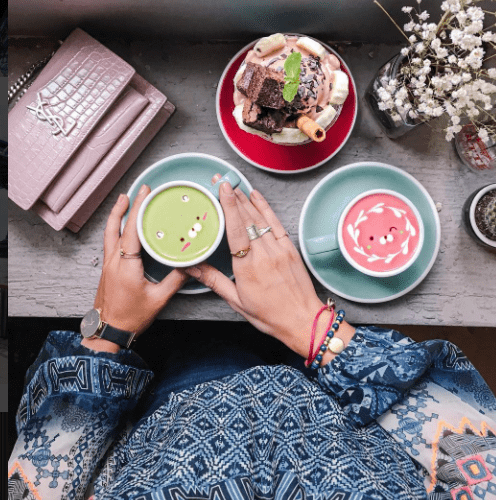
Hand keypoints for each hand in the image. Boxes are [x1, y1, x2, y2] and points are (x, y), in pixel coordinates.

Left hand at [85, 186, 187, 353]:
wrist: (108, 331)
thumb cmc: (131, 317)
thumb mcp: (158, 299)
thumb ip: (175, 279)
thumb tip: (189, 265)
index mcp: (126, 265)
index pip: (132, 230)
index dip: (139, 209)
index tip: (145, 193)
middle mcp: (113, 261)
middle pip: (115, 227)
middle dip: (125, 207)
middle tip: (134, 191)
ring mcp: (108, 265)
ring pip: (109, 233)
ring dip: (116, 216)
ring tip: (123, 202)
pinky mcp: (107, 270)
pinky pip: (110, 243)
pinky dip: (115, 229)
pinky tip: (123, 228)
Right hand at [186, 183, 354, 363]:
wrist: (303, 320)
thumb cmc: (270, 315)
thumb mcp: (236, 301)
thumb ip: (213, 280)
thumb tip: (189, 267)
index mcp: (247, 267)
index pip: (236, 229)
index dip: (228, 206)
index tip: (221, 188)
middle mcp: (264, 254)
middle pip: (247, 218)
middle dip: (233, 196)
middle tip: (220, 179)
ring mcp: (279, 249)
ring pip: (260, 218)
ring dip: (246, 199)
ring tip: (234, 184)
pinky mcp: (290, 248)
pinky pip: (276, 222)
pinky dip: (265, 207)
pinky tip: (256, 196)